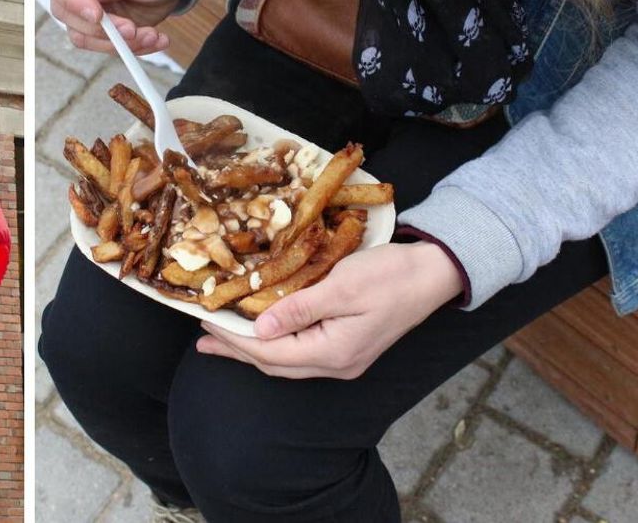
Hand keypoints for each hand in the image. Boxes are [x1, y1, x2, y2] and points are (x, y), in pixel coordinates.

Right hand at [38, 0, 192, 54]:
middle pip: (63, 12)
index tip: (97, 14)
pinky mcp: (98, 27)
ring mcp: (84, 7)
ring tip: (151, 36)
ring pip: (82, 35)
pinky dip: (130, 48)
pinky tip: (154, 39)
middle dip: (99, 28)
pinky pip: (103, 45)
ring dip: (117, 42)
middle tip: (131, 29)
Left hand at [195, 242, 463, 378]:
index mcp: (333, 352)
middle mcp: (336, 364)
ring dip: (251, 348)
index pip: (269, 352)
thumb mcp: (341, 287)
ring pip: (285, 360)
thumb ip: (298, 310)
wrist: (434, 273)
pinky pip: (299, 351)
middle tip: (202, 337)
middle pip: (273, 363)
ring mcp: (343, 358)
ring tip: (220, 338)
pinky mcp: (347, 346)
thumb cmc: (390, 275)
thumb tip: (259, 331)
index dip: (234, 338)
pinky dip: (273, 342)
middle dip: (235, 349)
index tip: (205, 321)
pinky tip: (260, 332)